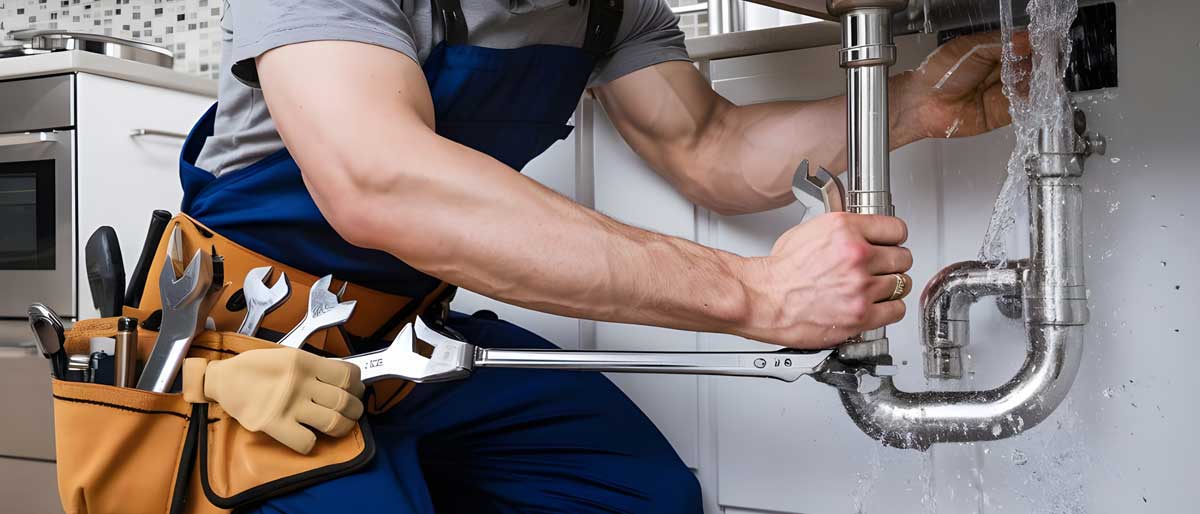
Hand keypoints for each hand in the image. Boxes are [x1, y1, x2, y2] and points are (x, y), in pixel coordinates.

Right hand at [183, 348, 364, 453]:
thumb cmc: (259, 367)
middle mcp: (301, 383)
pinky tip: (308, 436)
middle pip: (344, 401)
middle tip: (352, 413)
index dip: (358, 386)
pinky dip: (312, 442)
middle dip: (355, 410)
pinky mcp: (274, 426)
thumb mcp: (290, 355)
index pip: (348, 375)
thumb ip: (315, 366)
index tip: (356, 392)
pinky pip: (306, 442)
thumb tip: (345, 379)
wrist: (224, 379)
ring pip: (333, 422)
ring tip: (340, 426)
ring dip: (343, 427)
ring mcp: (288, 405)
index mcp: (306, 362)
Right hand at [740, 212, 912, 348]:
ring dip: (890, 286)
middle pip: (902, 256)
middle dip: (893, 262)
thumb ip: (842, 231)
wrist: (762, 299)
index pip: (896, 229)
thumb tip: (860, 232)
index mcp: (844, 229)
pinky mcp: (860, 315)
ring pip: (902, 283)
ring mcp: (860, 287)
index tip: (891, 243)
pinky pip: (896, 310)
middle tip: (883, 267)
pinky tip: (878, 305)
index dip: (893, 238)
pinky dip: (890, 308)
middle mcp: (856, 256)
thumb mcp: (809, 231)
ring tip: (876, 287)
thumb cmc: (779, 271)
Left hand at [894, 30, 1031, 139]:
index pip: (1027, 47)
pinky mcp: (1004, 113)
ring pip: (1033, 86)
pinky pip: (1025, 107)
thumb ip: (1001, 43)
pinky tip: (1030, 93)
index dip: (1035, 46)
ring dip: (1036, 82)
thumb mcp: (973, 48)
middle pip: (1034, 67)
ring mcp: (1006, 93)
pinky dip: (1031, 101)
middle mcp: (1004, 72)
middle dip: (1038, 64)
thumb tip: (1026, 39)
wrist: (923, 101)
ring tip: (1031, 77)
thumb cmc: (940, 72)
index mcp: (998, 52)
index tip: (1041, 45)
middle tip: (1037, 62)